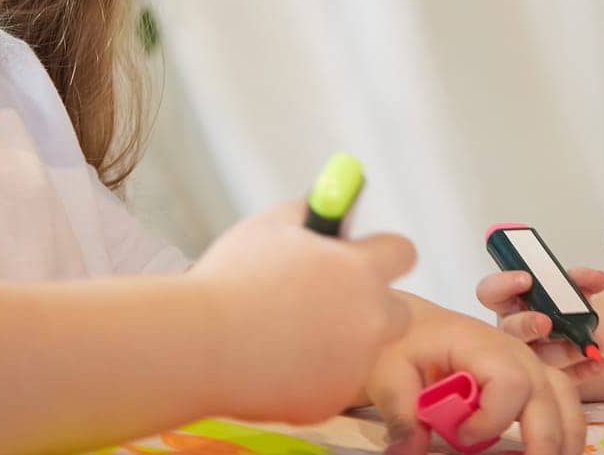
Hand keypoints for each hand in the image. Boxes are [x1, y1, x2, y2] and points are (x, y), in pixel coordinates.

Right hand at [190, 200, 414, 423]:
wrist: (200, 344)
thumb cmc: (231, 280)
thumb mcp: (272, 225)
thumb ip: (311, 212)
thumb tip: (331, 204)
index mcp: (359, 268)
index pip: (403, 252)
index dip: (382, 255)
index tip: (363, 259)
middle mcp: (369, 316)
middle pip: (397, 311)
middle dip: (369, 307)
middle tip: (328, 304)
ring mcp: (354, 363)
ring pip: (361, 351)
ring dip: (338, 344)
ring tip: (286, 335)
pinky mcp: (332, 399)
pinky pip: (332, 383)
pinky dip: (312, 376)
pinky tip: (274, 363)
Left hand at [367, 297, 584, 454]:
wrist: (413, 329)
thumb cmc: (404, 345)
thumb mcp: (390, 376)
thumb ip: (402, 415)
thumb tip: (407, 453)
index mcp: (481, 345)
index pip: (509, 382)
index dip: (493, 418)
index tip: (461, 437)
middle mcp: (515, 353)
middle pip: (547, 396)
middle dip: (544, 442)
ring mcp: (529, 364)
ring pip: (566, 400)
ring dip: (564, 439)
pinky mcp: (532, 379)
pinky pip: (563, 402)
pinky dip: (565, 431)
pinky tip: (552, 452)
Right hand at [475, 266, 603, 383]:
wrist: (577, 331)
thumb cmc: (561, 306)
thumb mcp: (568, 287)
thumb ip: (579, 281)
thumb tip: (598, 278)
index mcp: (510, 302)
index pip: (491, 291)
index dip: (504, 284)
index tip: (525, 279)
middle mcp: (513, 330)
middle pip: (510, 329)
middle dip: (527, 324)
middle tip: (546, 323)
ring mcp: (526, 356)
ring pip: (537, 357)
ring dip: (565, 350)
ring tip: (588, 346)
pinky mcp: (546, 378)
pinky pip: (561, 377)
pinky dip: (582, 370)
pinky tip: (596, 363)